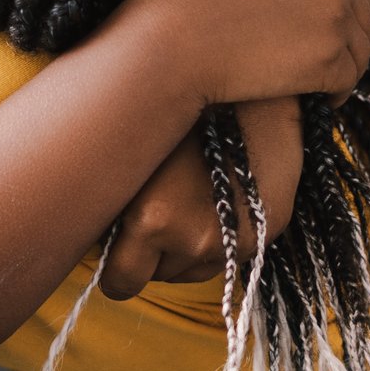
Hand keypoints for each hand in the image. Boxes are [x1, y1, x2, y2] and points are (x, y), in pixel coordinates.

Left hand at [97, 97, 304, 297]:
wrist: (251, 88)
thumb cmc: (184, 112)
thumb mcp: (136, 158)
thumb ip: (118, 207)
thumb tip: (102, 239)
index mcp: (151, 220)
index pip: (121, 282)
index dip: (115, 272)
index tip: (115, 260)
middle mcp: (194, 239)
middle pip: (159, 276)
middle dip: (153, 254)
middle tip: (155, 213)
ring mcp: (234, 241)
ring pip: (196, 270)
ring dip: (187, 250)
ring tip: (188, 201)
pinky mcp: (266, 233)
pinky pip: (230, 256)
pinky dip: (220, 238)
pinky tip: (215, 199)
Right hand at [139, 0, 369, 105]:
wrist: (169, 45)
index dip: (332, 2)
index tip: (311, 25)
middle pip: (360, 9)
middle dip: (346, 33)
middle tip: (323, 57)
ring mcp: (333, 18)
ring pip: (361, 45)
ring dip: (347, 63)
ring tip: (324, 81)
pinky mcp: (330, 61)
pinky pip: (352, 79)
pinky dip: (341, 92)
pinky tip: (321, 100)